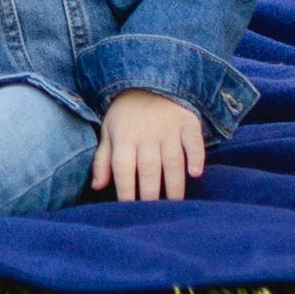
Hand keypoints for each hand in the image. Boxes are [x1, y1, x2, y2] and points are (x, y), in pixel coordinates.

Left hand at [90, 90, 205, 202]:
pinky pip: (193, 141)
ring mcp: (168, 129)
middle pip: (148, 169)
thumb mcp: (108, 132)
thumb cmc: (126, 114)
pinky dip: (196, 156)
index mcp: (123, 138)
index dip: (125, 191)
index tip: (129, 211)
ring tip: (175, 204)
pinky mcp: (187, 122)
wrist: (149, 79)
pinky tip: (196, 173)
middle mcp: (146, 135)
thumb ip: (103, 160)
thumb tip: (97, 187)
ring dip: (174, 184)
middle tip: (155, 214)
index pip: (123, 169)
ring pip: (172, 160)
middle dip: (151, 194)